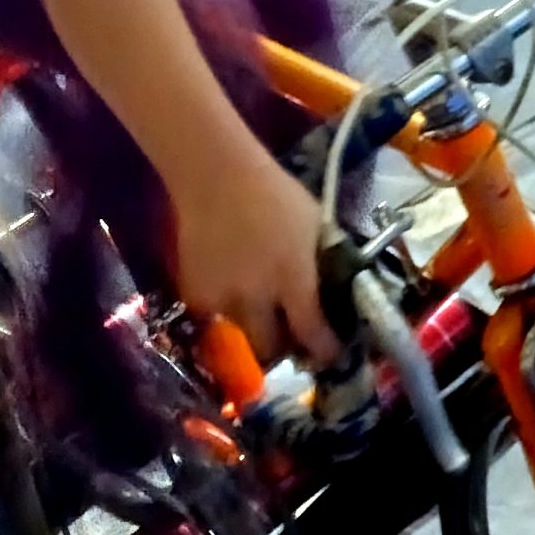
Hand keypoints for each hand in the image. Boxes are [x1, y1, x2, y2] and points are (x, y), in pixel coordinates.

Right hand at [170, 150, 338, 365]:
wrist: (218, 180)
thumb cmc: (277, 196)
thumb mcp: (316, 226)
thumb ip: (325, 262)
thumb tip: (339, 289)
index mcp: (294, 276)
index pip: (311, 331)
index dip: (324, 348)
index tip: (331, 354)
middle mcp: (257, 296)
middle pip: (271, 349)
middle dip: (285, 349)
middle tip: (292, 337)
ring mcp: (222, 299)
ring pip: (242, 338)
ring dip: (255, 331)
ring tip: (262, 311)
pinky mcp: (195, 297)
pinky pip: (216, 321)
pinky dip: (228, 315)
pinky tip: (234, 291)